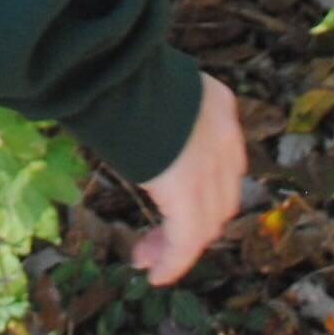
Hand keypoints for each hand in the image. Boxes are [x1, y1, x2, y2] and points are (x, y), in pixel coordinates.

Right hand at [131, 70, 246, 285]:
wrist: (109, 61)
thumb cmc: (112, 66)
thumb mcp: (152, 85)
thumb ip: (160, 112)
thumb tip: (132, 120)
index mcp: (218, 105)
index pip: (224, 164)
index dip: (203, 194)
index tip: (173, 209)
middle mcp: (224, 135)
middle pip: (219, 198)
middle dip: (191, 226)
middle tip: (156, 242)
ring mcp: (210, 162)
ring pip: (206, 222)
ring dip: (179, 247)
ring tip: (148, 260)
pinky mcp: (187, 188)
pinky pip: (187, 237)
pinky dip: (175, 260)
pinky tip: (158, 274)